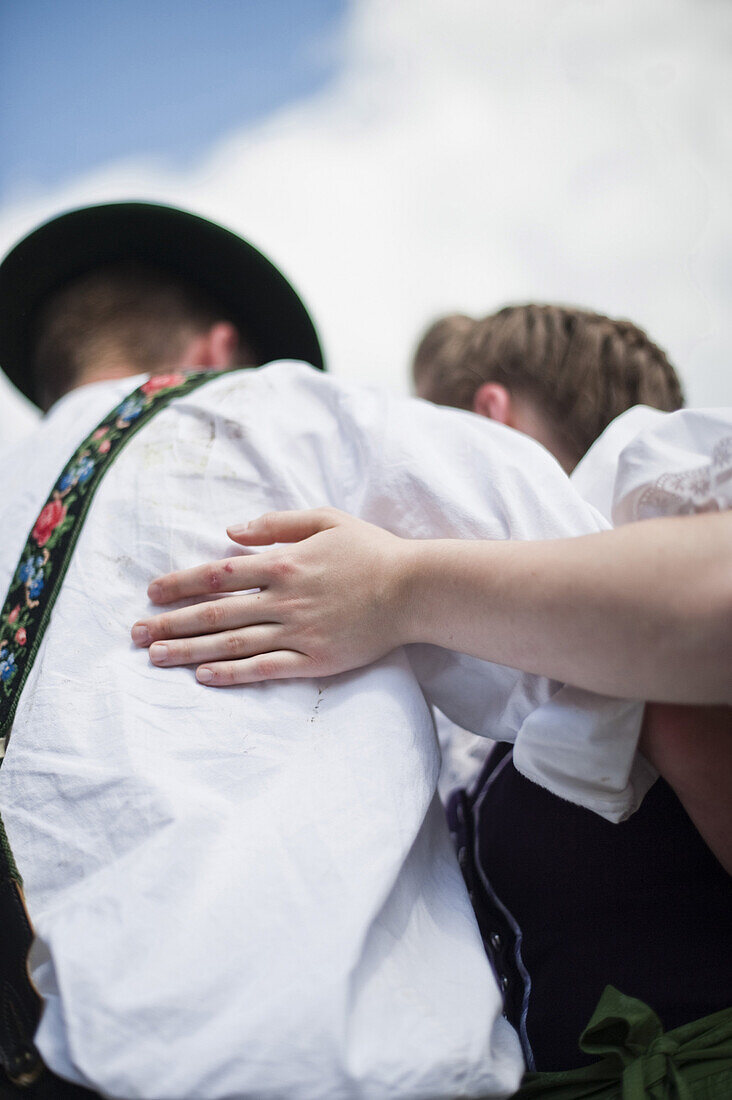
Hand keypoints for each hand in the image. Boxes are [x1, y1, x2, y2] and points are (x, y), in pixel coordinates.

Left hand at [131, 508, 412, 685]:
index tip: (151, 593)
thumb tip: (230, 530)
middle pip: (215, 612)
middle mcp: (283, 598)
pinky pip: (266, 668)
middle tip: (136, 634)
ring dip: (189, 650)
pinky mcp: (315, 659)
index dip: (181, 583)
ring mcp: (298, 631)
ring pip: (232, 643)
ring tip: (155, 657)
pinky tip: (204, 676)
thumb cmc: (371, 550)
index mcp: (284, 562)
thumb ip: (276, 524)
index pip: (218, 574)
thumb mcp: (325, 520)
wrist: (414, 589)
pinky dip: (233, 673)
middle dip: (170, 622)